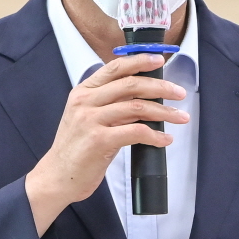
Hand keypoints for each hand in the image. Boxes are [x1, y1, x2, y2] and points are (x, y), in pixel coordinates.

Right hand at [25, 54, 188, 234]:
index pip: (115, 68)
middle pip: (131, 85)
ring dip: (164, 112)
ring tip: (180, 117)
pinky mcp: (99, 140)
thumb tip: (143, 98)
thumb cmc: (76, 149)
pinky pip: (136, 132)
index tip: (160, 61)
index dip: (140, 61)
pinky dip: (155, 136)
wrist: (57, 176)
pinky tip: (165, 139)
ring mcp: (91, 120)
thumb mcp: (86, 118)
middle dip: (161, 87)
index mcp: (83, 92)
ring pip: (137, 107)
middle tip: (179, 93)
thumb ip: (109, 104)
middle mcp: (85, 101)